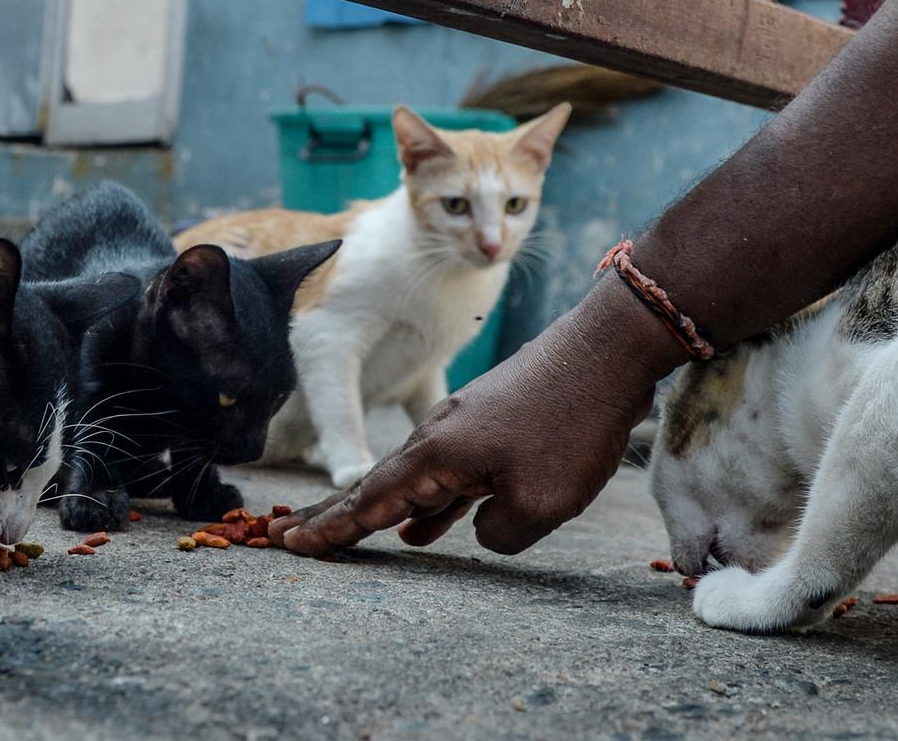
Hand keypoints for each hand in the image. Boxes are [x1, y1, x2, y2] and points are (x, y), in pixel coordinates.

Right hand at [276, 280, 679, 556]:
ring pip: (411, 479)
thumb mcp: (538, 504)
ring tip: (348, 534)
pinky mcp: (492, 425)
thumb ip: (497, 535)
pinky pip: (446, 473)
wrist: (607, 353)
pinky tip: (426, 529)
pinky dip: (427, 503)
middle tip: (290, 533)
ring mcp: (464, 427)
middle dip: (334, 514)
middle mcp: (438, 436)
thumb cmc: (572, 428)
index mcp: (436, 454)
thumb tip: (483, 529)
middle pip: (375, 485)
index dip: (331, 528)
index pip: (369, 501)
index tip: (290, 543)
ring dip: (380, 510)